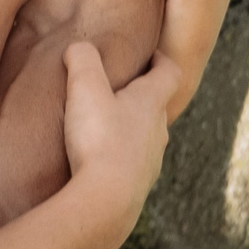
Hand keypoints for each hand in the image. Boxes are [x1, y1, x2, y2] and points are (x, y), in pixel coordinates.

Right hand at [57, 42, 177, 236]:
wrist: (106, 201)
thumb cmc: (99, 139)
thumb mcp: (84, 87)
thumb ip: (82, 59)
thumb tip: (79, 47)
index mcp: (151, 103)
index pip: (169, 73)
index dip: (161, 60)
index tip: (152, 55)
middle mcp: (158, 132)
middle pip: (158, 107)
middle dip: (142, 96)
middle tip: (119, 90)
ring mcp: (150, 162)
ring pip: (146, 138)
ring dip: (130, 129)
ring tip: (104, 128)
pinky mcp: (137, 187)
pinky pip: (132, 165)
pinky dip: (119, 158)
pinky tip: (97, 162)